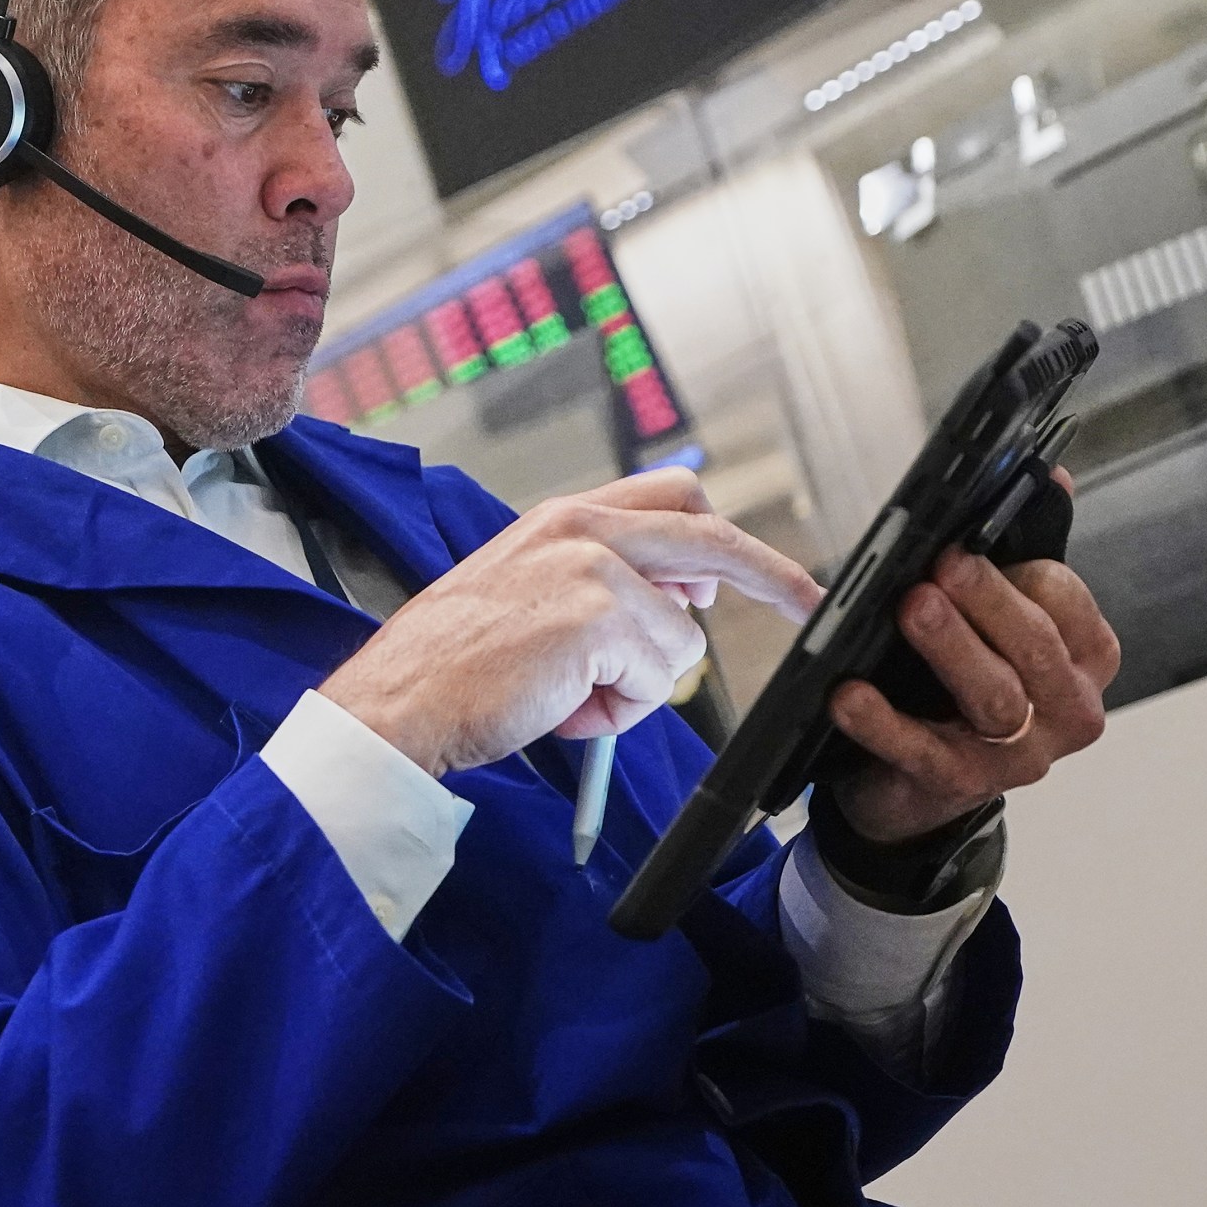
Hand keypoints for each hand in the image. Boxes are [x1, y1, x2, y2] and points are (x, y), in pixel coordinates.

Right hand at [320, 468, 823, 777]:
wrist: (399, 700)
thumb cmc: (455, 665)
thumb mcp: (530, 597)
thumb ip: (603, 585)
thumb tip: (681, 603)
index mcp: (563, 519)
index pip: (673, 499)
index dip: (723, 539)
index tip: (768, 571)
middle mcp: (580, 527)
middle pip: (709, 535)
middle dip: (771, 572)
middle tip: (807, 602)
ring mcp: (591, 566)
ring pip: (680, 636)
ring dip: (639, 683)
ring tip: (570, 694)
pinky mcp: (597, 615)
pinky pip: (656, 675)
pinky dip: (619, 707)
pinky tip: (564, 705)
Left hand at [826, 516, 1120, 842]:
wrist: (917, 784)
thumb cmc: (957, 682)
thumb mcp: (993, 621)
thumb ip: (1019, 554)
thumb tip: (1053, 474)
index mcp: (1084, 657)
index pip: (1065, 603)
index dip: (1021, 574)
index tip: (968, 545)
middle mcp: (1067, 708)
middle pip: (1033, 647)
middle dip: (987, 601)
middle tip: (942, 566)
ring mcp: (1019, 754)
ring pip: (993, 696)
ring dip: (950, 647)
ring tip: (910, 607)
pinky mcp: (959, 785)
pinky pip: (921, 750)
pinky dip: (882, 721)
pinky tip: (848, 694)